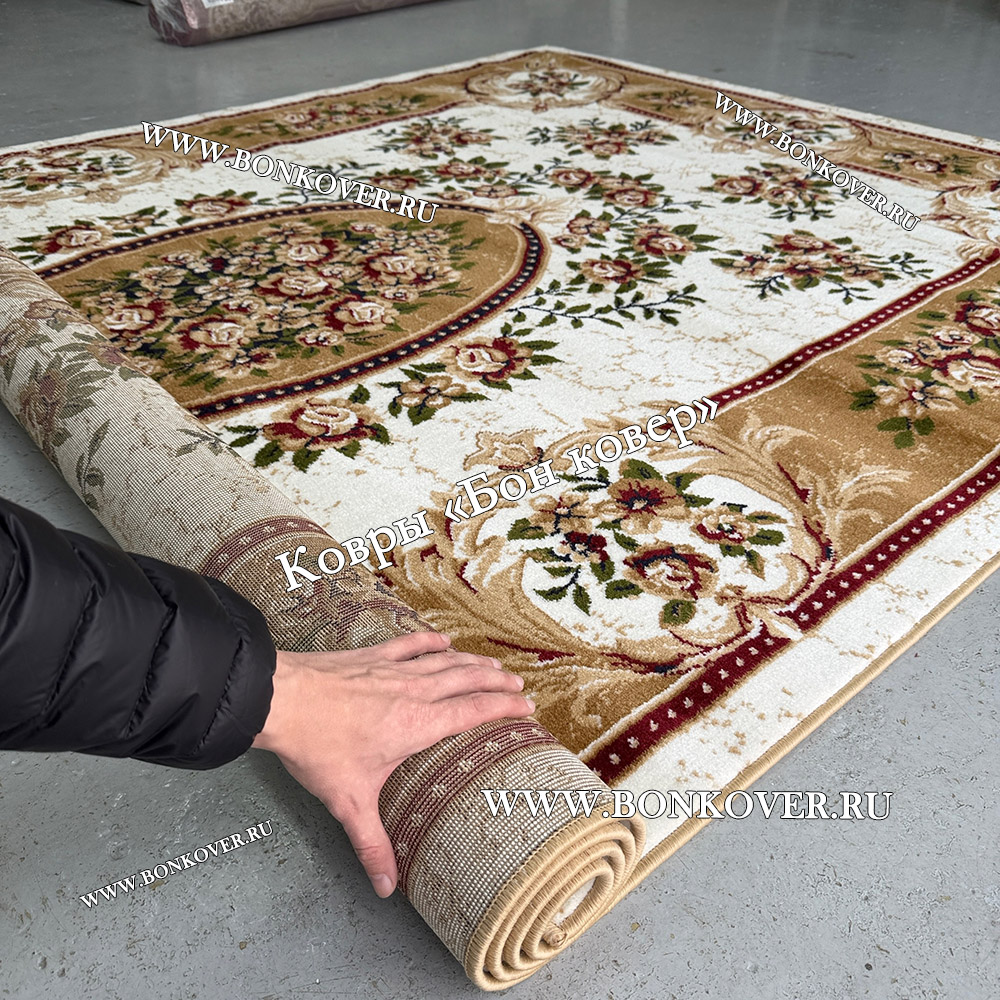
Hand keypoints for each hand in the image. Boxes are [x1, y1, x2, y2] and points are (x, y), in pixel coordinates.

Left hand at [250, 631, 533, 897]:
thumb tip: (387, 887)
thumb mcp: (348, 801)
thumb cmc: (318, 746)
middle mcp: (413, 691)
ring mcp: (393, 669)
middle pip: (466, 680)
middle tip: (518, 683)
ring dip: (472, 661)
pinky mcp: (371, 656)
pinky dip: (429, 641)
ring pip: (444, 661)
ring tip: (492, 664)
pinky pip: (409, 644)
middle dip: (496, 681)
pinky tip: (441, 639)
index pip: (473, 711)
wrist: (283, 700)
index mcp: (418, 723)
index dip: (504, 706)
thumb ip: (371, 843)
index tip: (527, 705)